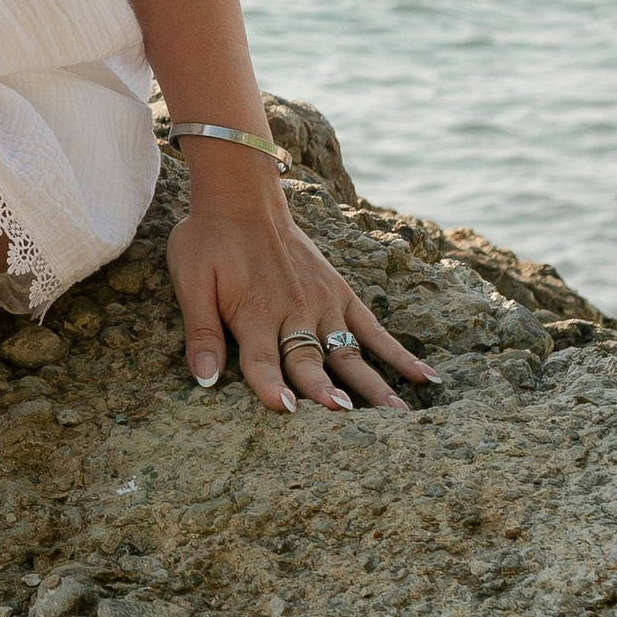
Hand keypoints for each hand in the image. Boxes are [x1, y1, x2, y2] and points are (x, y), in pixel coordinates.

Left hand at [169, 177, 437, 415]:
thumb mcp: (191, 281)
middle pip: (310, 360)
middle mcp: (292, 311)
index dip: (270, 385)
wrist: (241, 198)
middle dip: (327, 391)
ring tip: (397, 414)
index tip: (286, 409)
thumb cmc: (209, 241)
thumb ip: (202, 332)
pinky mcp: (341, 294)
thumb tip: (204, 379)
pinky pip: (374, 329)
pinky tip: (426, 377)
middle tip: (348, 418)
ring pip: (348, 352)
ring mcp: (322, 304)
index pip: (261, 360)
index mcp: (253, 312)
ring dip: (372, 383)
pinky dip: (399, 354)